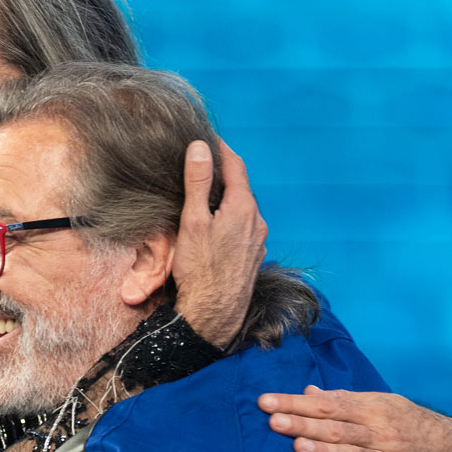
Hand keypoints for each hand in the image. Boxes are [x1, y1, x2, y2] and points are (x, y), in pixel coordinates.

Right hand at [173, 139, 267, 349]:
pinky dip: (231, 219)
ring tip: (206, 195)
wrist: (213, 313)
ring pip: (243, 209)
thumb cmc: (200, 269)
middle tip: (203, 164)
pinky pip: (244, 228)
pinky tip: (215, 228)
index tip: (208, 138)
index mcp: (243, 207)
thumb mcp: (193, 221)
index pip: (236, 166)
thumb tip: (201, 148)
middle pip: (241, 187)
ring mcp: (258, 241)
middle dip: (223, 174)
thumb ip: (198, 183)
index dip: (222, 149)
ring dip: (227, 198)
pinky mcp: (253, 257)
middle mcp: (257, 222)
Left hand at [257, 386, 451, 451]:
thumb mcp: (382, 404)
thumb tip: (308, 391)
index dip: (296, 404)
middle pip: (336, 429)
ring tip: (297, 447)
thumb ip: (344, 399)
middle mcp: (380, 434)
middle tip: (273, 421)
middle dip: (303, 424)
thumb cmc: (408, 424)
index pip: (327, 406)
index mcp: (373, 411)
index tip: (266, 402)